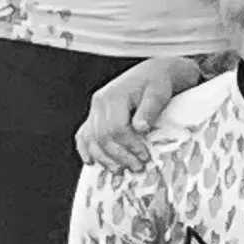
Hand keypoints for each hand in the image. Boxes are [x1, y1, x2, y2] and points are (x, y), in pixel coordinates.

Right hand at [79, 53, 200, 170]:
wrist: (152, 73)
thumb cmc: (157, 82)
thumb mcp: (159, 93)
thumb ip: (149, 109)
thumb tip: (140, 128)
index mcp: (113, 96)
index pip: (116, 128)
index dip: (129, 145)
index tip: (144, 157)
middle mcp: (99, 103)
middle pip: (102, 136)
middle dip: (119, 155)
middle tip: (137, 168)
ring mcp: (95, 109)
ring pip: (91, 139)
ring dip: (104, 158)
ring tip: (120, 170)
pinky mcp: (96, 115)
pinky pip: (84, 134)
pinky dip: (86, 149)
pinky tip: (91, 162)